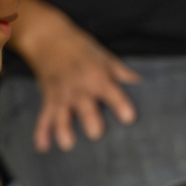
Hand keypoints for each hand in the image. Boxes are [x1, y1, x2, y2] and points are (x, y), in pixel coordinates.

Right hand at [9, 0, 139, 151]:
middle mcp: (79, 88)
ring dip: (63, 129)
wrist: (48, 38)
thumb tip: (145, 85)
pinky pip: (43, 117)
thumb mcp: (105, 57)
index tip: (129, 118)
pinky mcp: (48, 99)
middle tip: (96, 134)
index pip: (111, 92)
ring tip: (68, 146)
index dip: (120, 104)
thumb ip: (123, 74)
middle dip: (90, 120)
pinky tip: (43, 148)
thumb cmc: (81, 49)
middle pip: (84, 107)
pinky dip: (41, 133)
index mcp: (97, 76)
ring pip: (61, 115)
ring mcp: (61, 95)